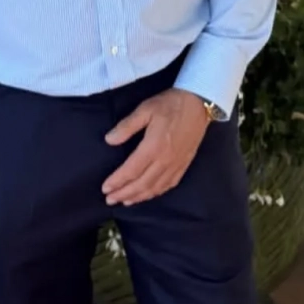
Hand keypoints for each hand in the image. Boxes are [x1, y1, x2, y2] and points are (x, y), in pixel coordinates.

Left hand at [102, 88, 209, 206]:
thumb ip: (127, 126)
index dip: (117, 181)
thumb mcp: (145, 109)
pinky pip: (169, 184)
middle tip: (110, 200)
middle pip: (142, 184)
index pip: (131, 170)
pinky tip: (149, 194)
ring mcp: (176, 164)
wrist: (198, 102)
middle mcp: (165, 160)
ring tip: (126, 201)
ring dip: (139, 197)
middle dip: (124, 193)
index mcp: (153, 147)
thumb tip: (109, 140)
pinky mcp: (184, 164)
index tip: (105, 188)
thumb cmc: (170, 104)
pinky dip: (157, 193)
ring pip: (155, 187)